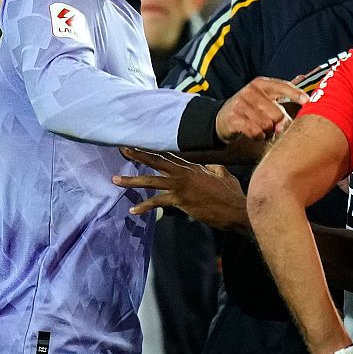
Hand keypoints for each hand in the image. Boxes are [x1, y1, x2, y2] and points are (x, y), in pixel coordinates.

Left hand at [113, 148, 248, 231]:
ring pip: (152, 180)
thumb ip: (215, 168)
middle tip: (121, 149)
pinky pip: (158, 202)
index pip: (169, 155)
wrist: (237, 209)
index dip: (153, 149)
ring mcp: (181, 185)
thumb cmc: (232, 194)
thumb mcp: (224, 175)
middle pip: (157, 161)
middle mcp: (185, 173)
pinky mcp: (181, 200)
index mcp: (193, 167)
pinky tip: (133, 210)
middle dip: (137, 155)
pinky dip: (145, 206)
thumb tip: (211, 165)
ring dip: (132, 180)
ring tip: (116, 180)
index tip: (140, 144)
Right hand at [216, 77, 308, 142]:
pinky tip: (255, 134)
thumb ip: (283, 90)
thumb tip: (303, 77)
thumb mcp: (264, 95)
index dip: (296, 94)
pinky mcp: (234, 119)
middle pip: (277, 113)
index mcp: (261, 84)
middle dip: (278, 124)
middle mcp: (250, 91)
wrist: (223, 118)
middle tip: (273, 126)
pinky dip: (258, 136)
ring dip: (268, 132)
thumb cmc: (250, 107)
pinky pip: (255, 132)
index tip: (307, 101)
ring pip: (267, 125)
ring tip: (262, 129)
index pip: (282, 86)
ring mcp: (241, 105)